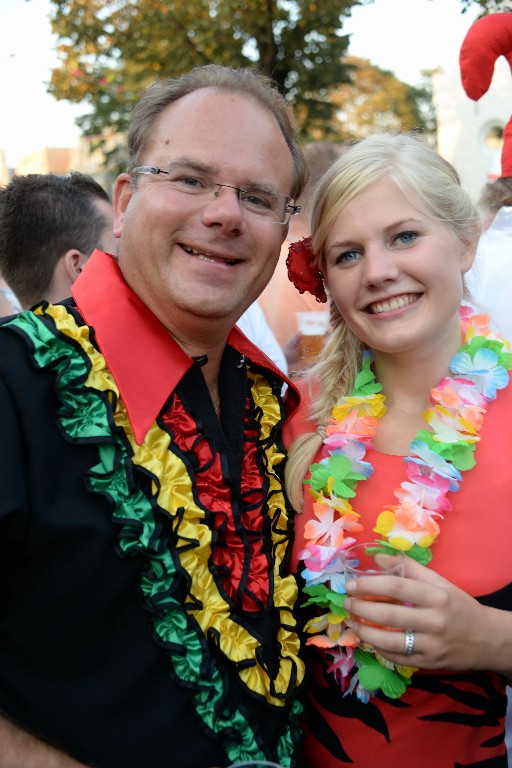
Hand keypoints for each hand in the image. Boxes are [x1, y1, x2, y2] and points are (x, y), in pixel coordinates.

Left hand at [344, 556, 498, 671]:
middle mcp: (434, 622)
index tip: (351, 584)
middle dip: (360, 608)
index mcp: (437, 596)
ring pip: (388, 640)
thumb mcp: (439, 582)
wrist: (487, 640)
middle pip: (388, 615)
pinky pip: (396, 657)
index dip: (369, 585)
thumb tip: (377, 556)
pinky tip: (369, 638)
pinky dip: (378, 648)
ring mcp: (431, 646)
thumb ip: (409, 568)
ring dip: (364, 631)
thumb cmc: (459, 606)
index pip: (396, 587)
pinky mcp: (428, 664)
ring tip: (352, 621)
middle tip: (346, 603)